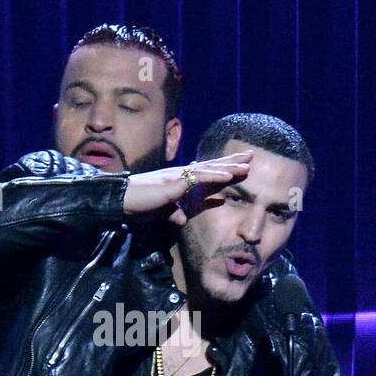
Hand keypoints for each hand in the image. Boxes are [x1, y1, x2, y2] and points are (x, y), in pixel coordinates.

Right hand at [122, 151, 251, 223]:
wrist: (124, 199)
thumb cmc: (140, 203)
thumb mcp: (164, 210)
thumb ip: (175, 212)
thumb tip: (183, 220)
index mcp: (181, 179)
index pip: (206, 171)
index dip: (223, 168)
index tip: (239, 165)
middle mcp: (182, 173)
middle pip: (212, 165)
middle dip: (232, 161)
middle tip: (251, 155)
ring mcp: (179, 176)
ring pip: (210, 169)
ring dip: (229, 167)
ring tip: (247, 166)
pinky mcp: (176, 182)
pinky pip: (199, 178)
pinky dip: (215, 176)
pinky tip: (228, 176)